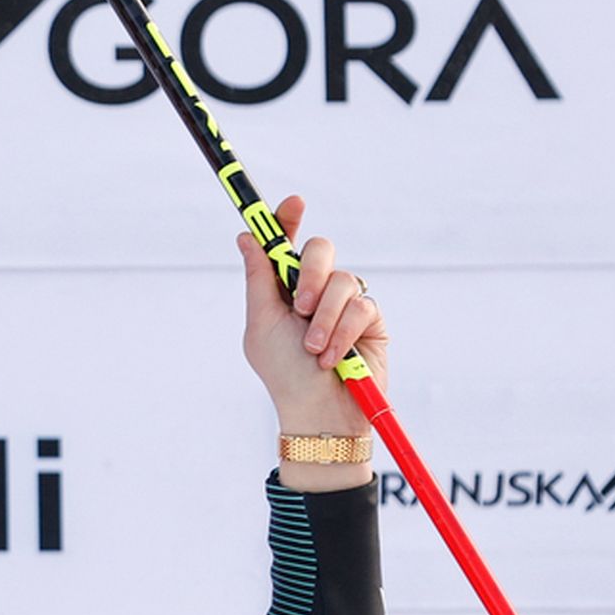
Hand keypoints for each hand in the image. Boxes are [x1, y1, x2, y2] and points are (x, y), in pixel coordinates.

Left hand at [236, 194, 388, 469]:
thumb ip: (259, 279)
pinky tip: (333, 358)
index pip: (286, 245)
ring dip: (325, 317)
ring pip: (343, 278)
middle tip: (301, 306)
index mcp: (283, 289)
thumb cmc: (284, 373)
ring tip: (314, 350)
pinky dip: (343, 332)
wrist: (319, 412)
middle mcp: (316, 291)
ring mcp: (344, 303)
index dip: (287, 220)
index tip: (294, 201)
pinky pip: (361, 305)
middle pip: (321, 249)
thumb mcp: (262, 325)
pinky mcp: (370, 319)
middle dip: (312, 273)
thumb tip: (245, 237)